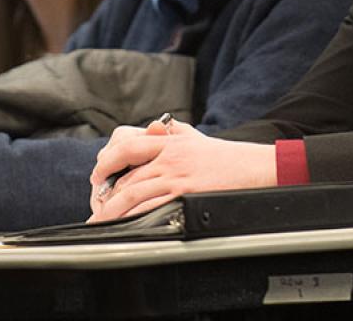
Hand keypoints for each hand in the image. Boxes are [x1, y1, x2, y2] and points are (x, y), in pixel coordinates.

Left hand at [88, 118, 275, 221]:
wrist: (256, 168)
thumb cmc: (229, 157)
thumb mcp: (198, 138)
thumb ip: (174, 133)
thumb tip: (155, 128)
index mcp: (171, 143)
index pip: (127, 146)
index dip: (107, 161)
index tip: (98, 173)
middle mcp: (170, 158)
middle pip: (126, 174)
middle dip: (106, 192)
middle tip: (96, 205)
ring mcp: (177, 177)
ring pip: (133, 193)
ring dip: (112, 210)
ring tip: (101, 220)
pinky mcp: (185, 196)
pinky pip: (150, 207)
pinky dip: (133, 218)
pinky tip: (125, 225)